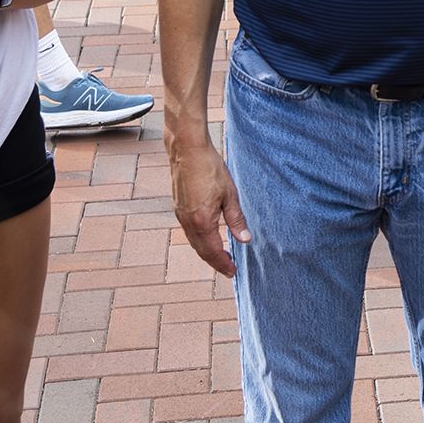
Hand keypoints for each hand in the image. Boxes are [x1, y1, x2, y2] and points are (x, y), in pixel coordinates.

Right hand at [167, 132, 251, 277]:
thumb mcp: (229, 194)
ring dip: (206, 252)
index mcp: (202, 221)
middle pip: (201, 250)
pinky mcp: (178, 207)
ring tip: (220, 257)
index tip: (233, 272)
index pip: (213, 251)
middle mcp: (188, 221)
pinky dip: (199, 240)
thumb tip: (245, 240)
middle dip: (215, 262)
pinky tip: (208, 238)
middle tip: (228, 269)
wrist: (187, 150)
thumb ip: (236, 219)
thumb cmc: (210, 168)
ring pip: (193, 242)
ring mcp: (180, 215)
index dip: (223, 263)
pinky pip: (188, 231)